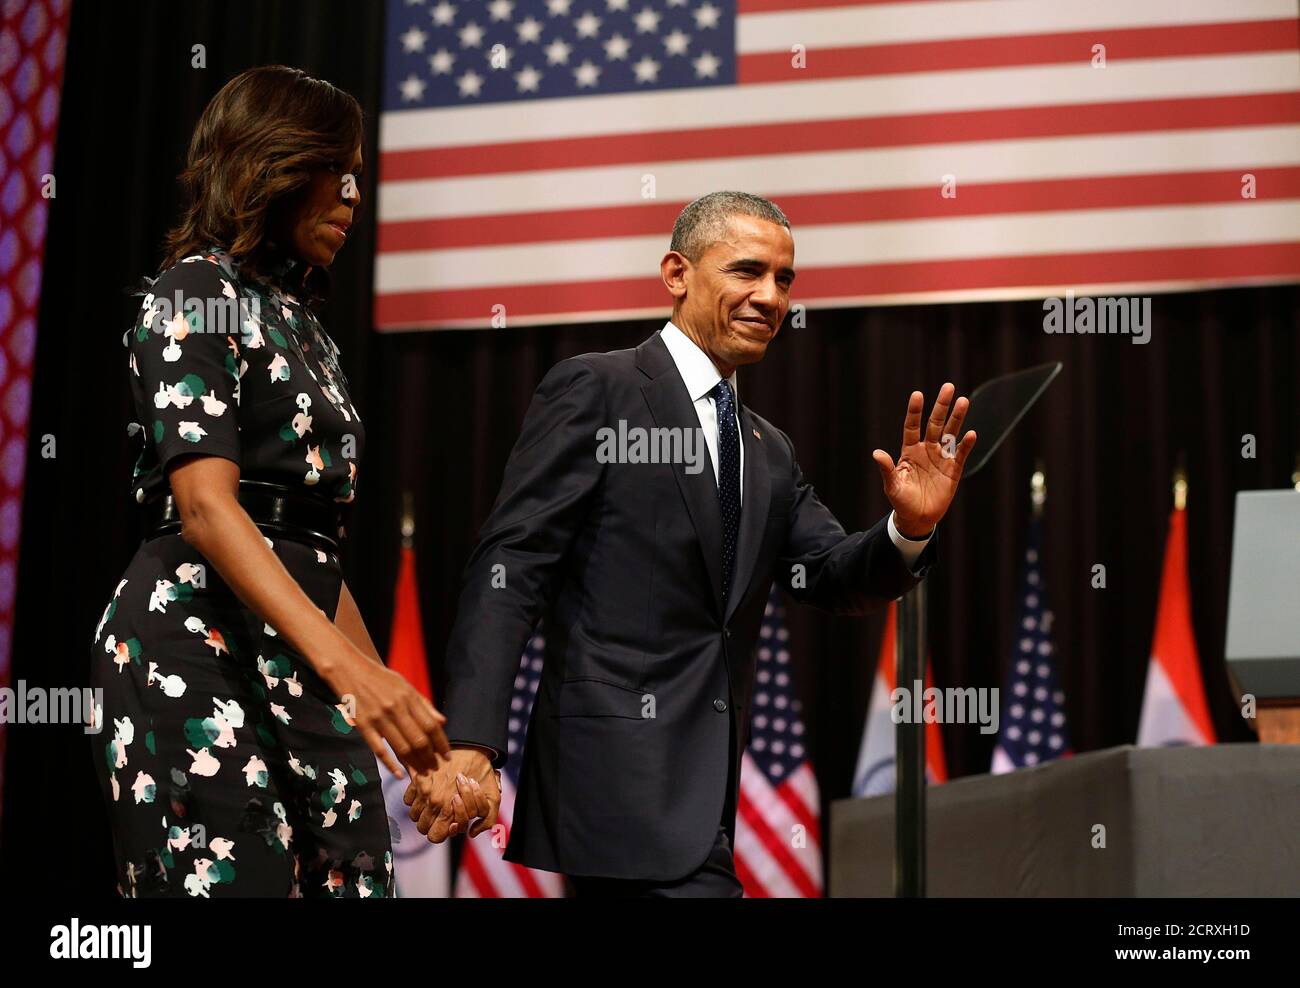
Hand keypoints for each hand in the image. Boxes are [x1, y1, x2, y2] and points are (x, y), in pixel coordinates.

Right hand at [320, 645, 450, 776]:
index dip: (441, 743)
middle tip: (435, 768)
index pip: (431, 726)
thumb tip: (442, 722)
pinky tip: (401, 774)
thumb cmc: (381, 679)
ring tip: (423, 772)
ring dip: (415, 763)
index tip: (447, 756)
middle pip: (418, 740)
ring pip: (402, 748)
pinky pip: (379, 750)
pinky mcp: (363, 726)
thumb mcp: (406, 686)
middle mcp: (396, 709)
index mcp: (409, 698)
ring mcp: (379, 718)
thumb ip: (424, 704)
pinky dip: (391, 765)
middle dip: (430, 758)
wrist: (350, 670)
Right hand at [404, 747, 500, 842]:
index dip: (442, 833)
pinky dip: (416, 799)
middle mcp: (433, 801)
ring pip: (414, 815)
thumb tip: (472, 833)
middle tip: (443, 814)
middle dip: (433, 824)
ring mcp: (422, 790)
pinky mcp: (416, 778)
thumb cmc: (482, 772)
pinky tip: (428, 793)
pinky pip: (408, 799)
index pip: (434, 837)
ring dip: (424, 812)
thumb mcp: (493, 798)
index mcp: (449, 809)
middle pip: (422, 828)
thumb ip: (486, 821)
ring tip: (436, 803)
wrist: (471, 746)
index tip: (450, 824)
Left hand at [872, 382, 975, 536]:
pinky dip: (966, 445)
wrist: (917, 518)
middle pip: (935, 424)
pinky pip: (960, 454)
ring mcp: (941, 458)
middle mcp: (926, 450)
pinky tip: (971, 434)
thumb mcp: (892, 485)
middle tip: (949, 386)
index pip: (912, 426)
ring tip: (964, 401)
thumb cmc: (901, 501)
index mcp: (909, 451)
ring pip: (949, 434)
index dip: (915, 411)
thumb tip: (876, 454)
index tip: (918, 395)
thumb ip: (887, 469)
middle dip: (941, 406)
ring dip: (957, 418)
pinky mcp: (953, 470)